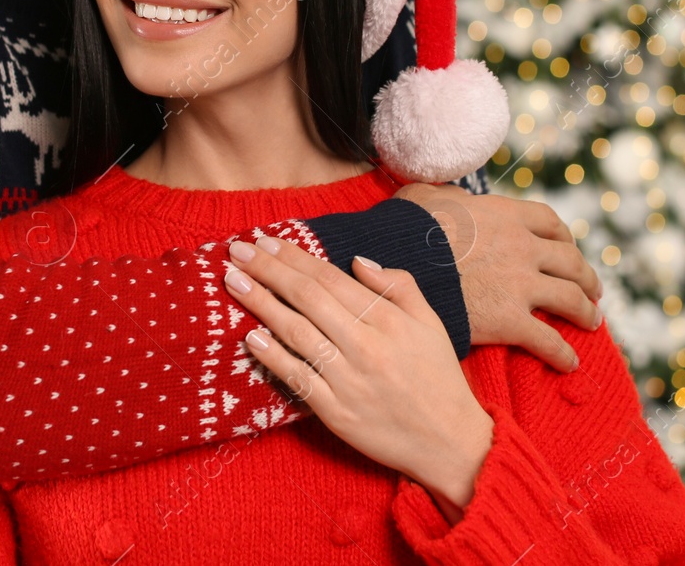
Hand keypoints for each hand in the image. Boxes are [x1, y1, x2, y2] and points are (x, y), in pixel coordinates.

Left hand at [223, 236, 493, 519]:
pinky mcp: (336, 413)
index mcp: (388, 320)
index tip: (266, 241)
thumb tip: (357, 260)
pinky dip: (272, 356)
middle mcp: (365, 345)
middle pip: (306, 298)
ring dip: (260, 303)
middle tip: (238, 251)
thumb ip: (399, 285)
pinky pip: (297, 378)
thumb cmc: (438, 378)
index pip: (329, 278)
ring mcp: (348, 380)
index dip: (294, 257)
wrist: (451, 443)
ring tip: (233, 282)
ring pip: (296, 332)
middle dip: (268, 270)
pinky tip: (251, 336)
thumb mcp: (430, 322)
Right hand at [395, 183, 601, 370]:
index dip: (563, 236)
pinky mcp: (511, 320)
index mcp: (506, 215)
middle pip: (570, 261)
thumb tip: (456, 199)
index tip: (567, 246)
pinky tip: (570, 362)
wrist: (398, 262)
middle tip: (592, 289)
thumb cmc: (406, 228)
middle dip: (586, 276)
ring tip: (592, 322)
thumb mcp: (428, 197)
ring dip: (586, 312)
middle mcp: (523, 247)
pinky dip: (563, 353)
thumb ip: (450, 197)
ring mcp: (521, 285)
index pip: (549, 222)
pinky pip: (549, 340)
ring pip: (571, 299)